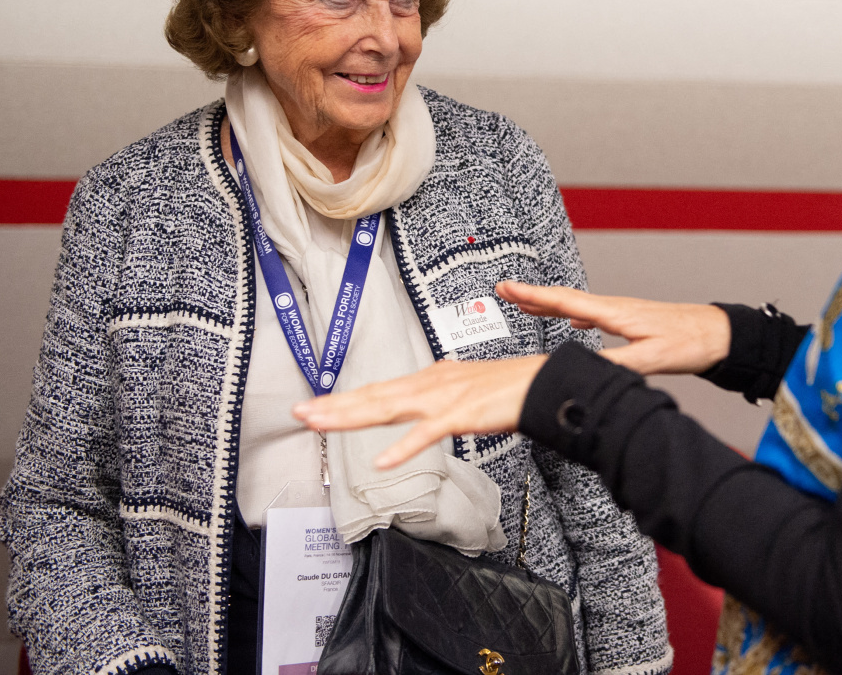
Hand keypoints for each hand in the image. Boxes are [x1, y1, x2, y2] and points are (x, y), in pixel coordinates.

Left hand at [293, 355, 546, 468]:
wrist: (541, 383)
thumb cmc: (509, 387)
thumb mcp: (465, 384)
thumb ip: (441, 389)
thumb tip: (424, 388)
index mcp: (430, 379)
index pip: (378, 390)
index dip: (345, 399)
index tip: (315, 405)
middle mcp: (430, 385)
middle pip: (373, 397)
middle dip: (334, 406)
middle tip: (299, 412)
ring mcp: (443, 400)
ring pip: (388, 409)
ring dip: (351, 416)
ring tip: (320, 423)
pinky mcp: (462, 415)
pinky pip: (427, 435)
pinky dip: (403, 448)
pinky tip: (381, 461)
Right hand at [495, 281, 729, 376]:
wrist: (717, 333)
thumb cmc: (690, 342)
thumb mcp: (651, 359)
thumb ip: (616, 364)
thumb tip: (584, 369)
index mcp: (615, 313)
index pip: (565, 301)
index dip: (533, 297)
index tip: (508, 288)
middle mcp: (615, 308)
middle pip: (565, 299)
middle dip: (533, 296)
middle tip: (505, 290)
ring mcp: (622, 312)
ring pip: (577, 305)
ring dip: (551, 305)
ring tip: (528, 305)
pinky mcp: (631, 320)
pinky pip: (593, 313)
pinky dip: (574, 314)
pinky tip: (574, 320)